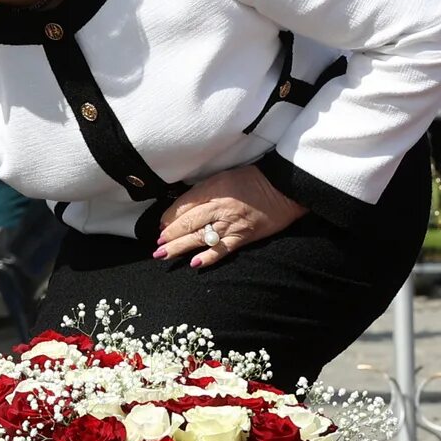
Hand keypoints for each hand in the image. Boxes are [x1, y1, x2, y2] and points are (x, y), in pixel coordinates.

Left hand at [153, 164, 305, 270]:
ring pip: (200, 238)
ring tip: (164, 254)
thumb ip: (205, 190)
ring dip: (180, 247)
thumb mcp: (224, 177)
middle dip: (170, 234)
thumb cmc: (253, 180)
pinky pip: (223, 250)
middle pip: (189, 223)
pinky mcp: (243, 237)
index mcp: (214, 190)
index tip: (161, 225)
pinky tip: (195, 264)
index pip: (185, 205)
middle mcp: (220, 208)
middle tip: (157, 244)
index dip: (170, 217)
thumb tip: (185, 206)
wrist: (283, 188)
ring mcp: (231, 224)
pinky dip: (209, 258)